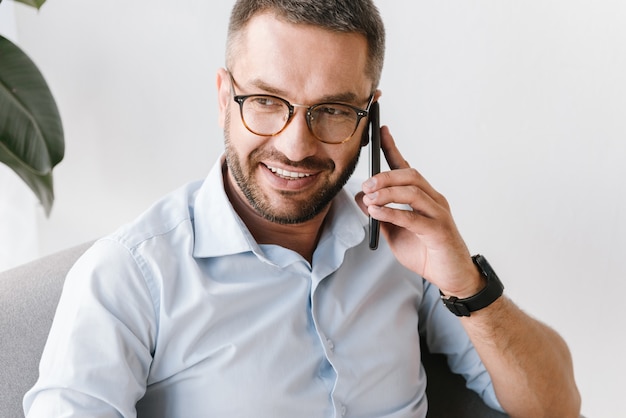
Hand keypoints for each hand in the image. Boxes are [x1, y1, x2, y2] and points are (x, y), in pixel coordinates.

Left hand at [356, 126, 483, 296]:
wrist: (452, 277)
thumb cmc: (426, 253)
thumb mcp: (395, 233)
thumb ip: (382, 215)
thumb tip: (363, 198)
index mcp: (423, 197)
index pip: (406, 167)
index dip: (393, 148)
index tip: (381, 131)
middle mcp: (434, 200)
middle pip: (410, 175)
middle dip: (385, 175)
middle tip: (365, 184)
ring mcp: (439, 214)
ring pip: (413, 192)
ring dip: (387, 192)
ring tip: (370, 198)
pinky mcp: (439, 231)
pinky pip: (414, 217)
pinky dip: (392, 213)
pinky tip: (377, 213)